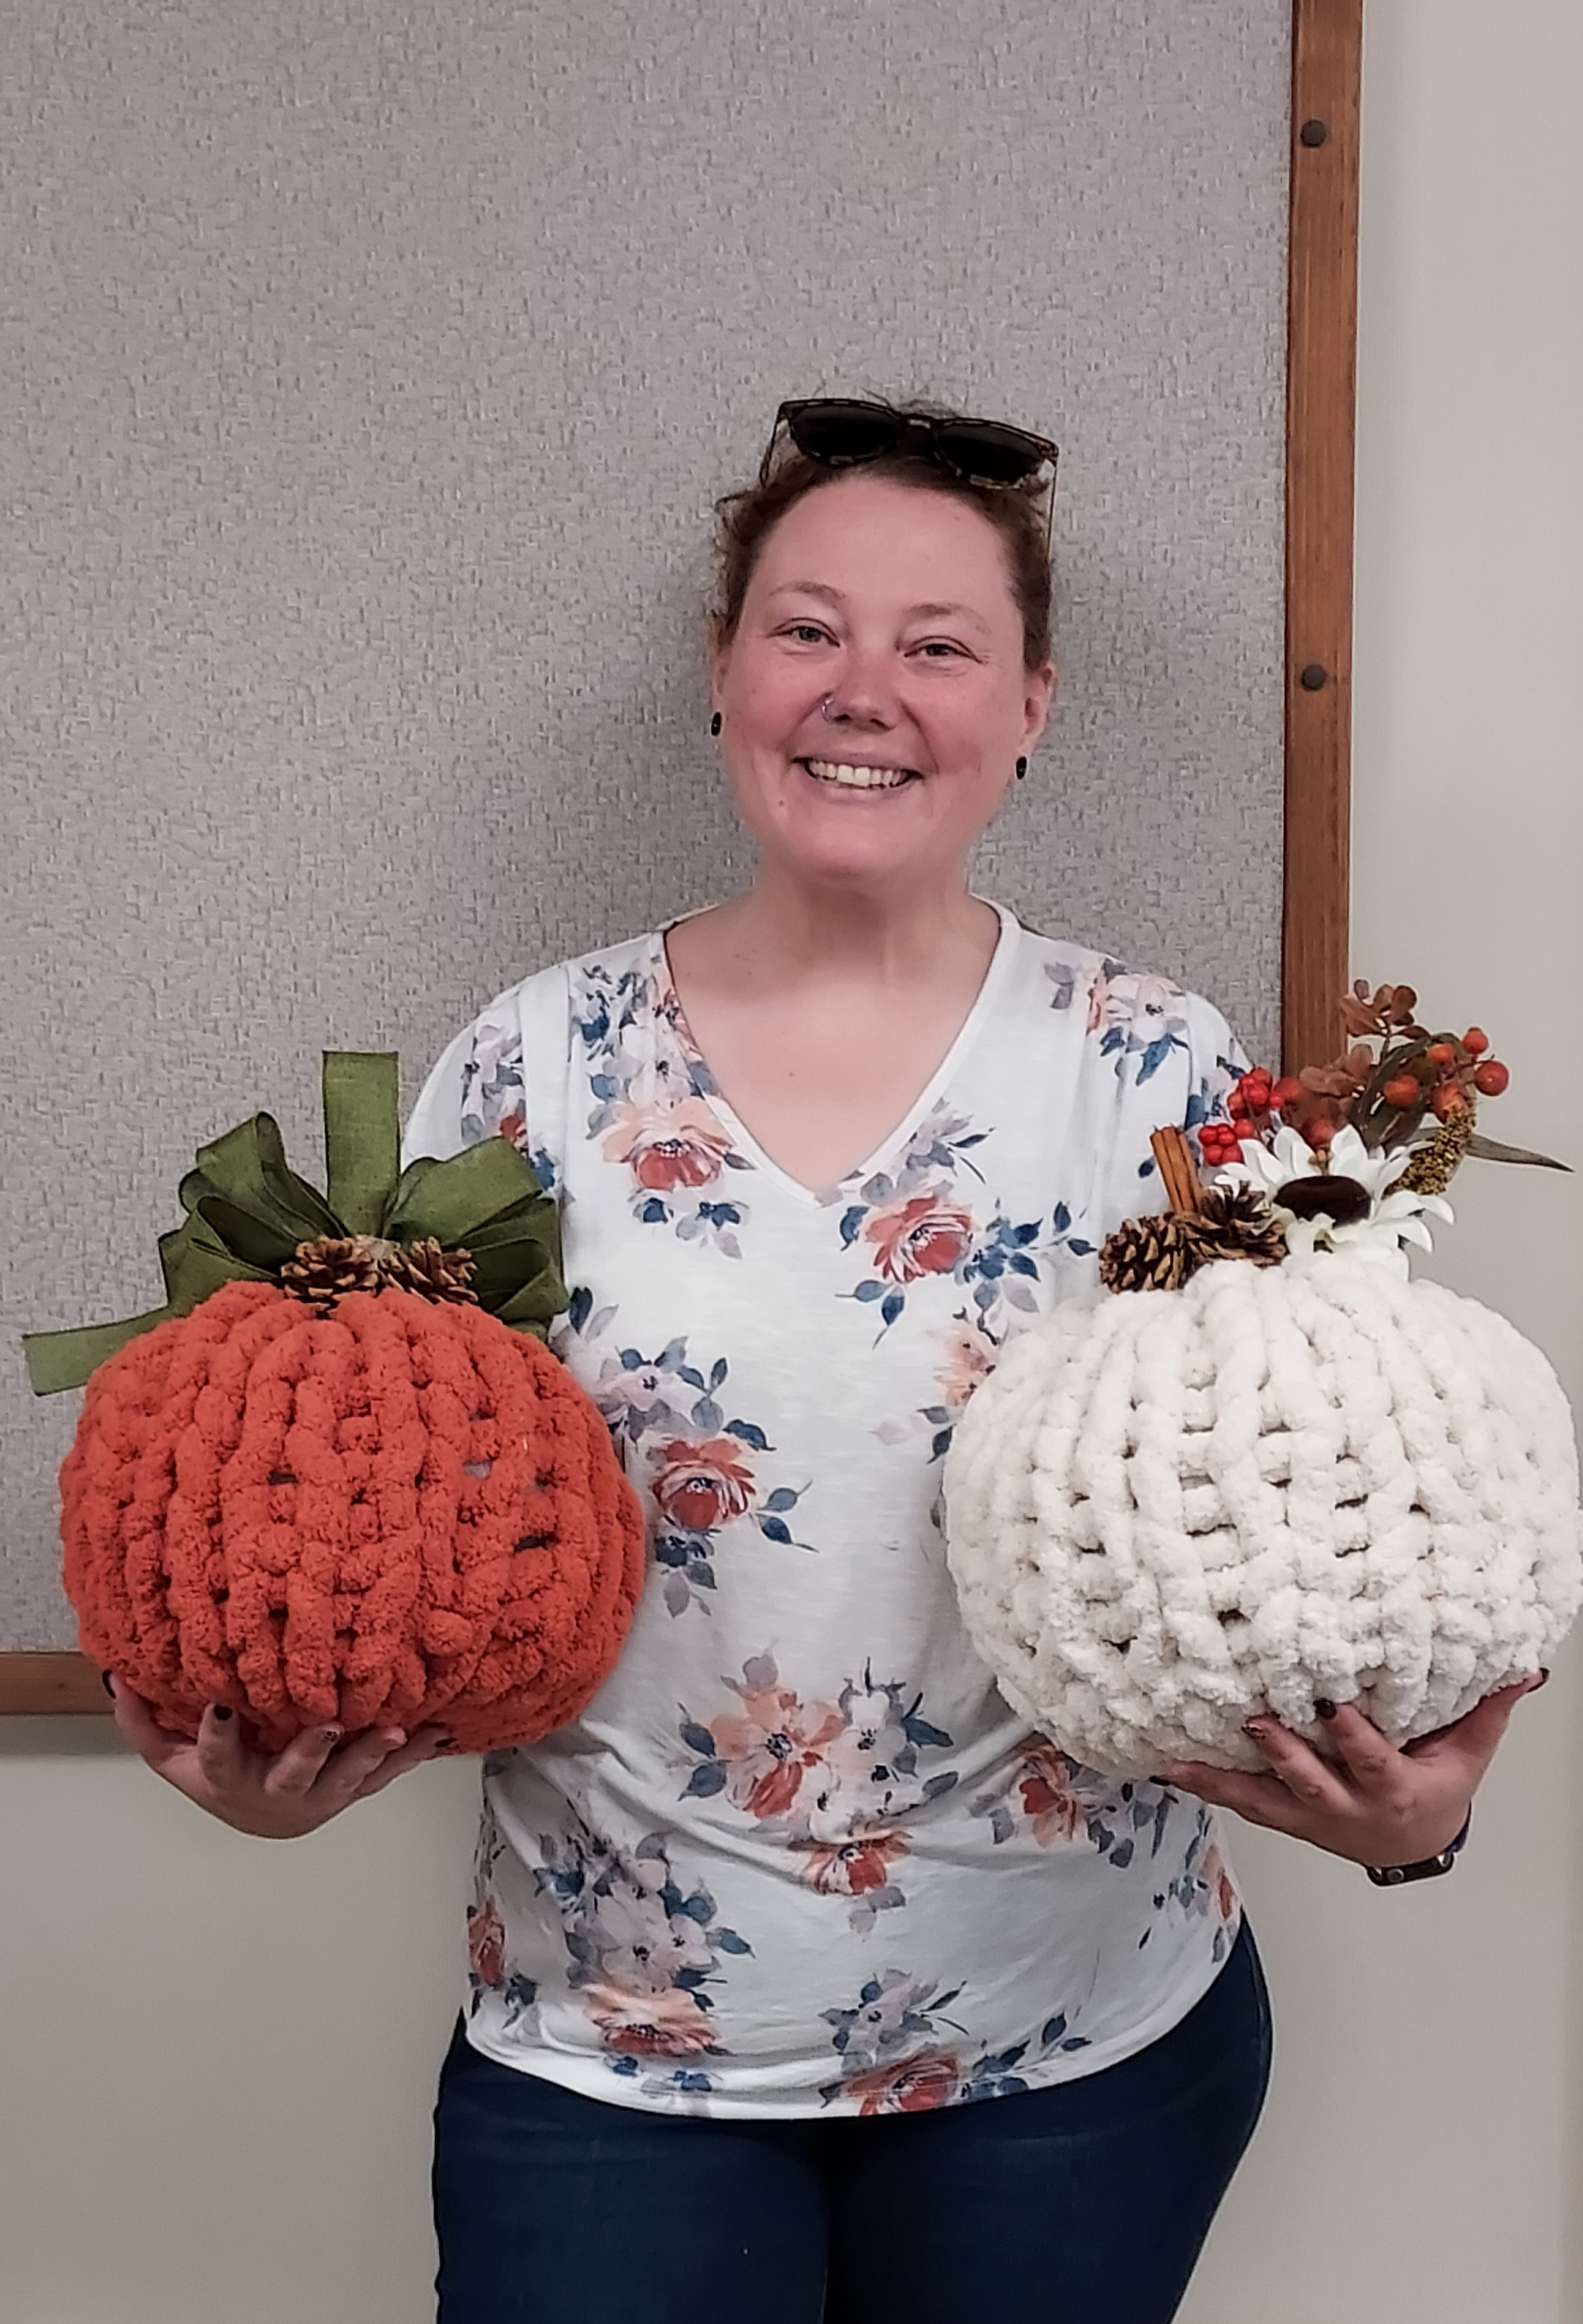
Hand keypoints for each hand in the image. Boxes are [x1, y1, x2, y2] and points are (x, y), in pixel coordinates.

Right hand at [104, 1674, 456, 1840]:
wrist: (259, 1819)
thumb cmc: (215, 1777)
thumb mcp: (170, 1757)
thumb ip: (143, 1719)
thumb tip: (116, 1675)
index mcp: (229, 1778)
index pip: (216, 1756)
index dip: (217, 1733)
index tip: (221, 1704)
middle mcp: (277, 1792)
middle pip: (293, 1776)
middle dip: (310, 1752)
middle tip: (329, 1725)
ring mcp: (319, 1794)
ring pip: (347, 1779)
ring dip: (371, 1755)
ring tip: (396, 1731)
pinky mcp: (351, 1791)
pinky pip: (383, 1775)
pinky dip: (410, 1755)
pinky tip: (436, 1734)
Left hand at [1157, 1673, 1547, 1867]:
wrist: (1413, 1842)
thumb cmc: (1437, 1790)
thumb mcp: (1468, 1754)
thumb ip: (1488, 1709)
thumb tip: (1524, 1669)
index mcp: (1391, 1789)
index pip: (1371, 1762)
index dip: (1351, 1738)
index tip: (1331, 1706)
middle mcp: (1343, 1807)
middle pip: (1309, 1781)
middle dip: (1282, 1753)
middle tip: (1253, 1719)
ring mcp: (1308, 1815)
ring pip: (1262, 1799)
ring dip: (1222, 1778)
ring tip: (1180, 1760)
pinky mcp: (1284, 1816)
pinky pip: (1242, 1801)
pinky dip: (1206, 1784)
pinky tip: (1170, 1766)